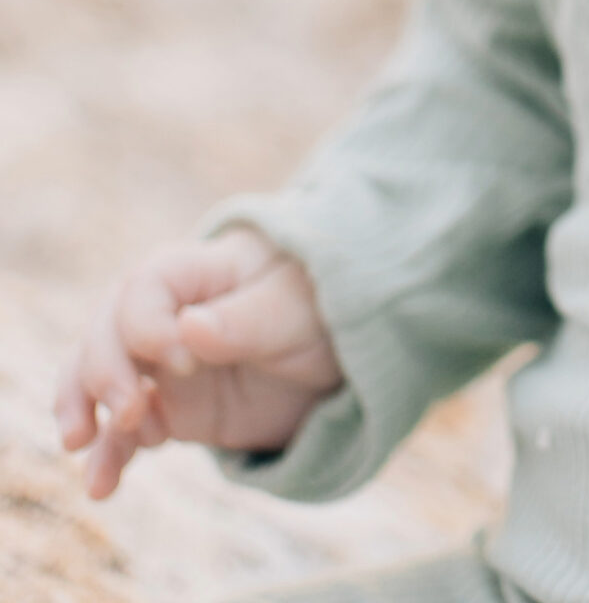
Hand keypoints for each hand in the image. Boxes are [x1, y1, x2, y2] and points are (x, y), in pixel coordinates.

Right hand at [55, 226, 344, 497]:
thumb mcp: (295, 310)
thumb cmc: (319, 306)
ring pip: (97, 378)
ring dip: (81, 408)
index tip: (187, 362)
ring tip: (80, 444)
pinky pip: (123, 430)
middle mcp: (166, 315)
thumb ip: (244, 320)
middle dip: (104, 372)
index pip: (142, 288)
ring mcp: (162, 364)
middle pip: (106, 331)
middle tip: (130, 411)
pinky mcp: (169, 408)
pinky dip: (108, 456)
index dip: (148, 327)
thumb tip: (188, 327)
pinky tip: (100, 486)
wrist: (339, 351)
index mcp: (195, 271)